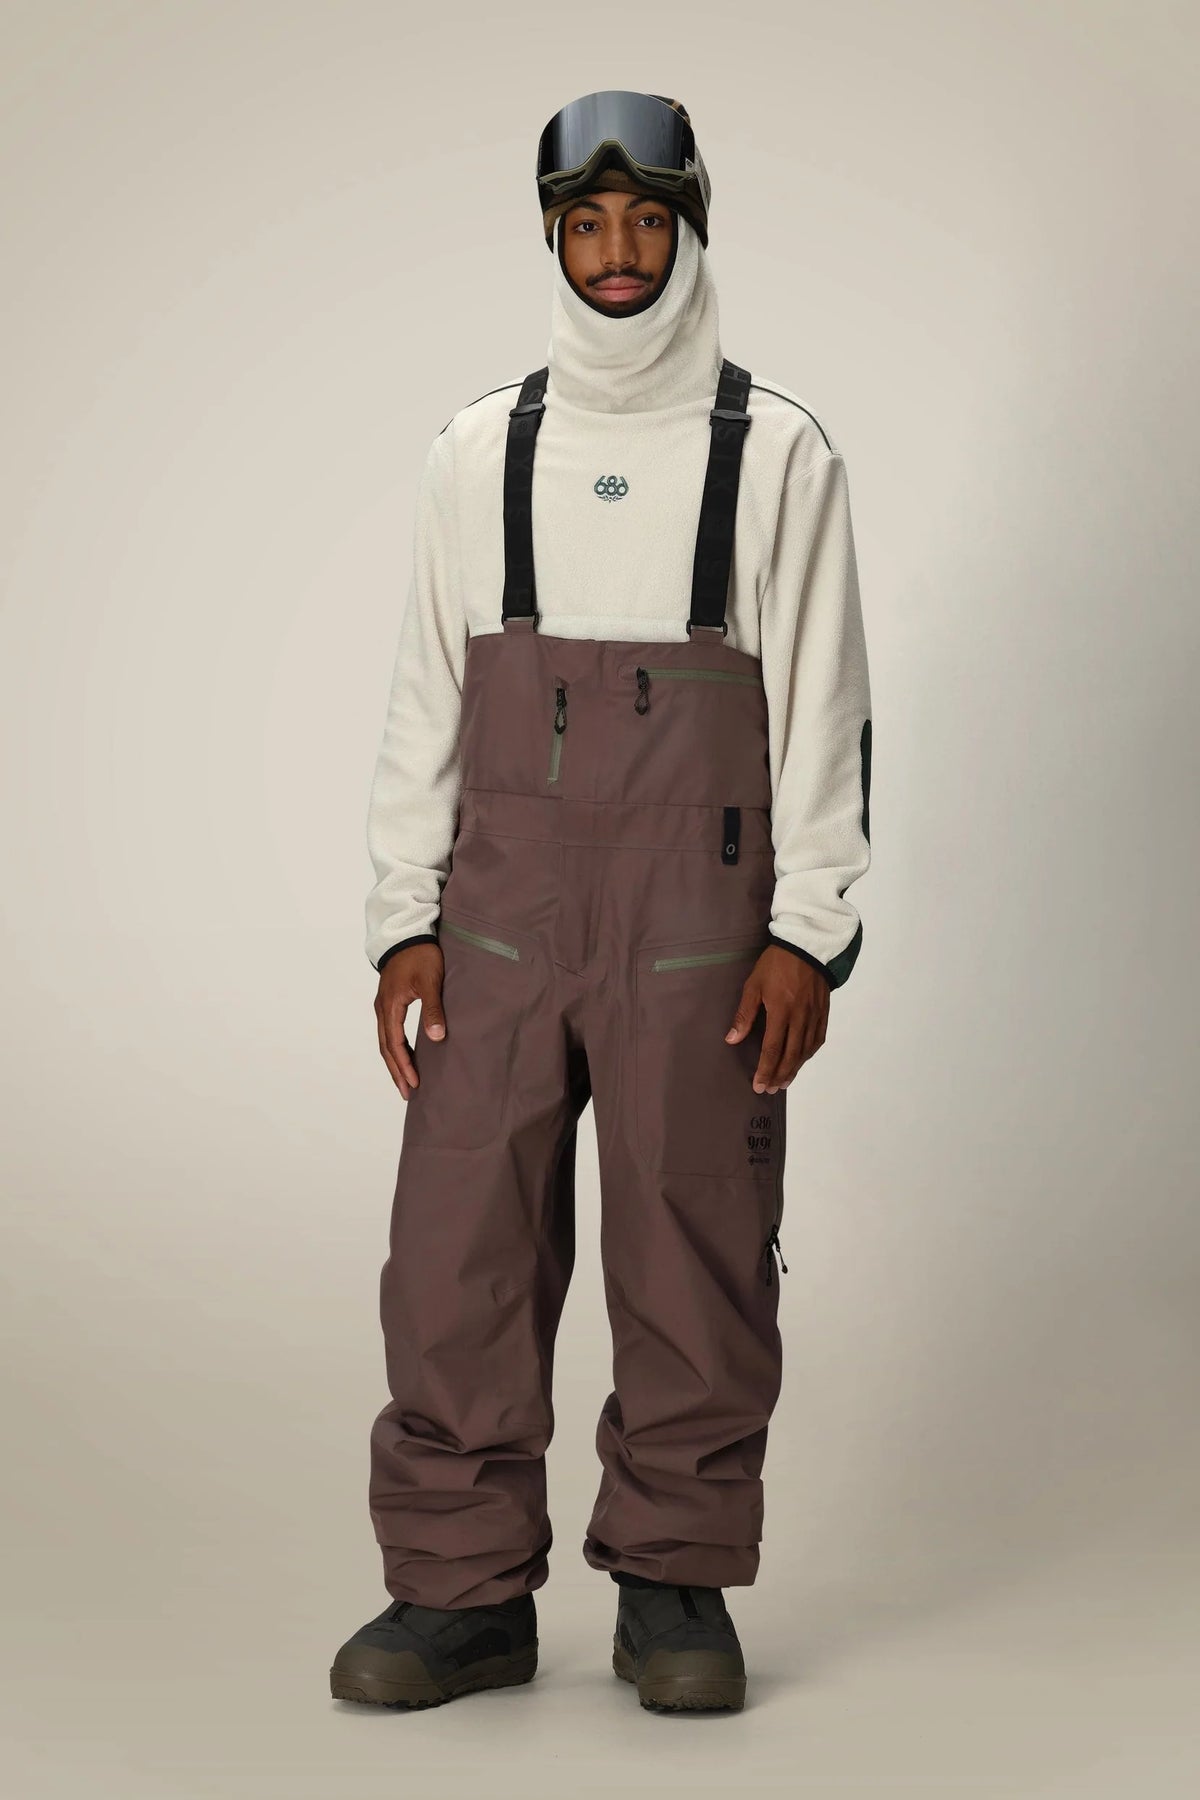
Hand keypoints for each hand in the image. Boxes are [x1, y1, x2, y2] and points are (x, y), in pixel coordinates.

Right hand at [374, 943, 445, 1098]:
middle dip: (396, 1071)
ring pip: (385, 1042)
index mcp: (390, 1007)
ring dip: (394, 1062)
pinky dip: (395, 1048)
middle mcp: (382, 1009)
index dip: (404, 1066)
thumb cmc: (420, 955)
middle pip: (386, 1048)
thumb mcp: (430, 981)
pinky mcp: (388, 1003)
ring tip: (404, 1082)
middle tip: (407, 1093)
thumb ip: (433, 1009)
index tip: (414, 1083)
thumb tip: (437, 1038)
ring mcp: (383, 1006)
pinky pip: (388, 1032)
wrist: (406, 934)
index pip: (395, 1045)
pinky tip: (404, 1057)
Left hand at [725, 944, 829, 1092]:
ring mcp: (814, 1015)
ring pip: (806, 1050)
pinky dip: (809, 1053)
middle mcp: (800, 1017)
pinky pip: (818, 1038)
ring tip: (784, 1081)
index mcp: (781, 1011)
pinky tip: (802, 1059)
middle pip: (791, 1055)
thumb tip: (732, 1039)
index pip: (772, 1049)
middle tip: (770, 1090)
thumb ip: (744, 1014)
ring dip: (795, 1069)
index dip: (765, 1070)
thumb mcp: (754, 984)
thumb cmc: (776, 963)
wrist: (807, 945)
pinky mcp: (823, 1011)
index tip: (759, 1085)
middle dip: (780, 1075)